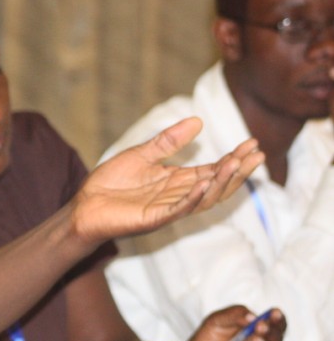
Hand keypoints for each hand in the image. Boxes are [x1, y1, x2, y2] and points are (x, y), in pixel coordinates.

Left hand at [71, 117, 263, 243]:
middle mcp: (178, 196)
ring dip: (221, 183)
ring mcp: (167, 209)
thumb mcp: (142, 154)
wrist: (84, 205)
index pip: (213, 169)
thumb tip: (198, 121)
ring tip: (234, 164)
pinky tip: (204, 184)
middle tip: (256, 154)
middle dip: (237, 170)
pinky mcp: (153, 219)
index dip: (233, 158)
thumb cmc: (110, 183)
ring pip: (203, 199)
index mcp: (177, 180)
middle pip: (216, 185)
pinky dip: (192, 198)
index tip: (252, 143)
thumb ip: (168, 141)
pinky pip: (178, 210)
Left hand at [185, 306, 284, 340]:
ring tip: (254, 339)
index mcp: (256, 330)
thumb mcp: (216, 320)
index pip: (275, 323)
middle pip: (278, 339)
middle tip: (261, 326)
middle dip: (273, 331)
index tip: (274, 312)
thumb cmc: (206, 339)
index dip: (277, 318)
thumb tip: (253, 316)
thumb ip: (235, 314)